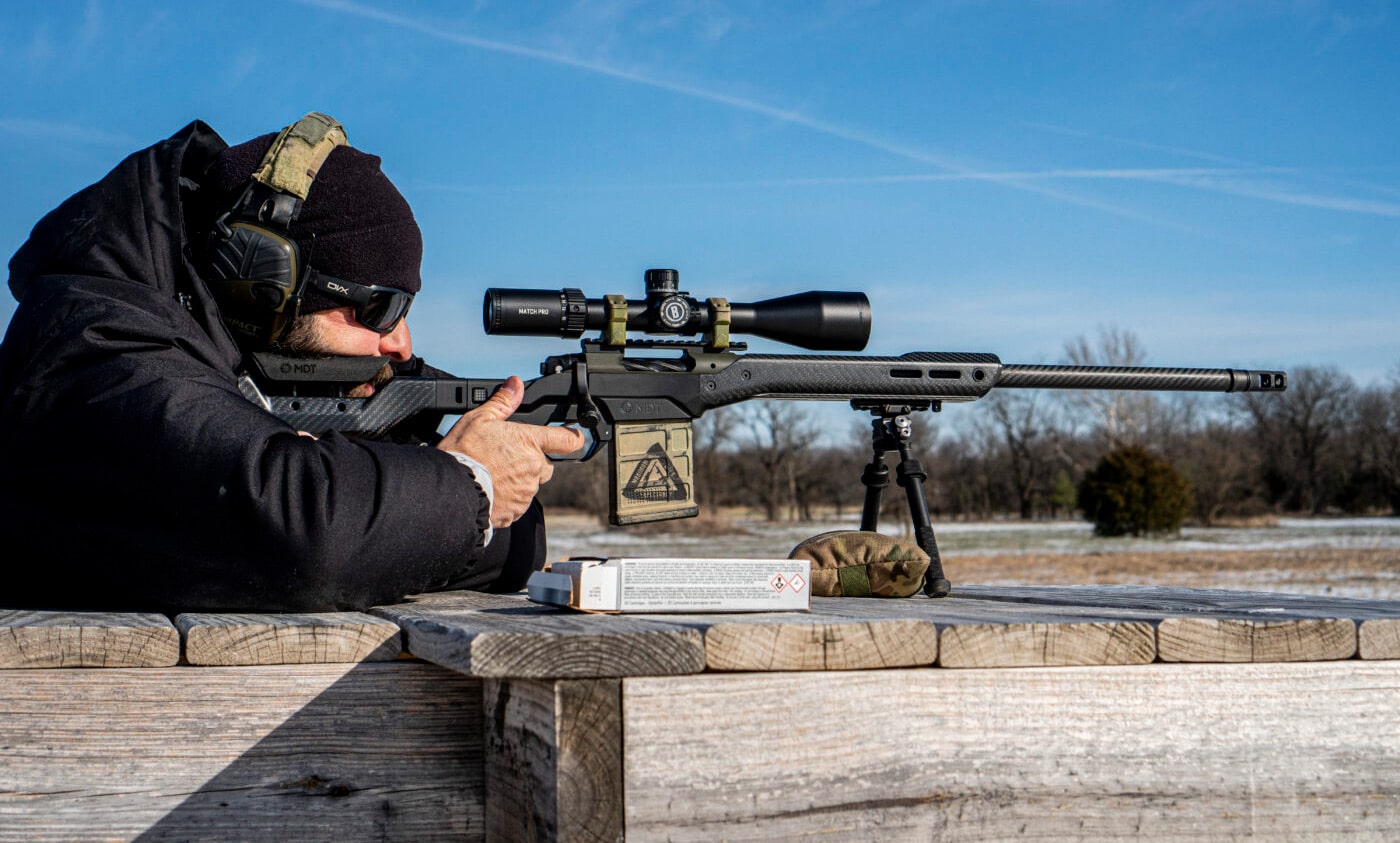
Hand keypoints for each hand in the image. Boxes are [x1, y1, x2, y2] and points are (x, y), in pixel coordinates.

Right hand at [436, 376, 584, 527]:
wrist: (450, 489)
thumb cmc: (463, 453)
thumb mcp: (478, 419)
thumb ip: (502, 402)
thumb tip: (515, 384)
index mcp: (529, 442)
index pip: (566, 439)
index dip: (573, 438)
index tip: (574, 438)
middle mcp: (534, 467)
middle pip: (544, 465)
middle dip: (530, 462)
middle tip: (505, 459)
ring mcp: (526, 491)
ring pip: (530, 485)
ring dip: (518, 481)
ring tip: (492, 475)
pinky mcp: (516, 511)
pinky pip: (518, 504)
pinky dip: (508, 498)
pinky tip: (490, 490)